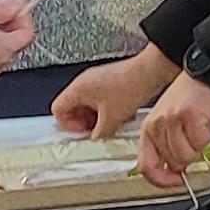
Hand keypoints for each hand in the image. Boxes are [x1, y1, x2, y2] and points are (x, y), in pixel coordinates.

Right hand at [53, 44, 176, 139]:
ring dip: (98, 117)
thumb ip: (99, 133)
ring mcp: (97, 81)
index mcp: (77, 89)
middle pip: (72, 108)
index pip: (58, 109)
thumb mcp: (112, 119)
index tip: (83, 131)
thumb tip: (96, 138)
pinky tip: (121, 115)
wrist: (151, 71)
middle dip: (84, 122)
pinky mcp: (109, 82)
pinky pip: (101, 100)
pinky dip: (107, 110)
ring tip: (111, 124)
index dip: (68, 124)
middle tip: (97, 130)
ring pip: (88, 105)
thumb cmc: (130, 87)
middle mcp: (84, 83)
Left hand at [134, 74, 209, 189]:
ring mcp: (171, 120)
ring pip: (187, 156)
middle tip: (194, 140)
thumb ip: (167, 147)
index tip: (175, 181)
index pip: (146, 166)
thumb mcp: (169, 122)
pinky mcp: (188, 116)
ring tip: (199, 129)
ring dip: (198, 146)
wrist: (206, 74)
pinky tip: (205, 122)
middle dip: (188, 157)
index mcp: (148, 128)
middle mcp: (157, 125)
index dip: (161, 180)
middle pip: (173, 162)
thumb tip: (174, 170)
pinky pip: (202, 142)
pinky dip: (208, 136)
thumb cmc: (191, 97)